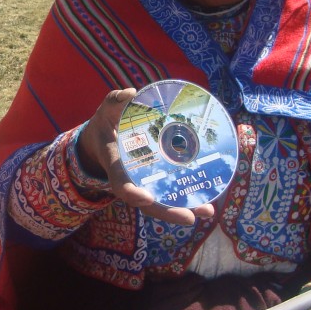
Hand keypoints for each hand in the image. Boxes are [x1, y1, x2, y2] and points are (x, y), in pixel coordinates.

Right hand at [77, 90, 215, 225]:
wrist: (102, 139)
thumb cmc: (106, 123)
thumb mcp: (106, 110)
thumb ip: (115, 100)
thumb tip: (130, 93)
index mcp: (115, 166)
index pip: (121, 185)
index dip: (133, 193)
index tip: (146, 198)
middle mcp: (130, 180)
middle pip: (147, 203)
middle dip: (168, 211)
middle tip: (190, 216)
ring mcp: (142, 184)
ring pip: (161, 202)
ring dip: (184, 208)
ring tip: (208, 210)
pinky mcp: (154, 181)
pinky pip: (169, 193)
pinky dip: (187, 197)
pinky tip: (208, 199)